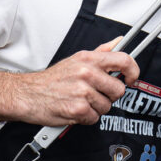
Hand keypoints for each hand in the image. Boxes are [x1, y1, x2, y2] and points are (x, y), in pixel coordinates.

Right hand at [0, 38, 138, 126]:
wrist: (26, 94)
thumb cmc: (52, 80)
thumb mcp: (76, 60)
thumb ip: (101, 52)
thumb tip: (119, 42)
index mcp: (89, 59)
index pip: (124, 60)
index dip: (133, 71)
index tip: (131, 79)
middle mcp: (87, 73)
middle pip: (118, 89)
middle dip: (109, 96)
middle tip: (95, 94)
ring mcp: (82, 91)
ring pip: (107, 106)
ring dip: (96, 108)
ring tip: (81, 102)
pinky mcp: (77, 109)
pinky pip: (94, 118)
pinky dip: (85, 118)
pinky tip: (75, 110)